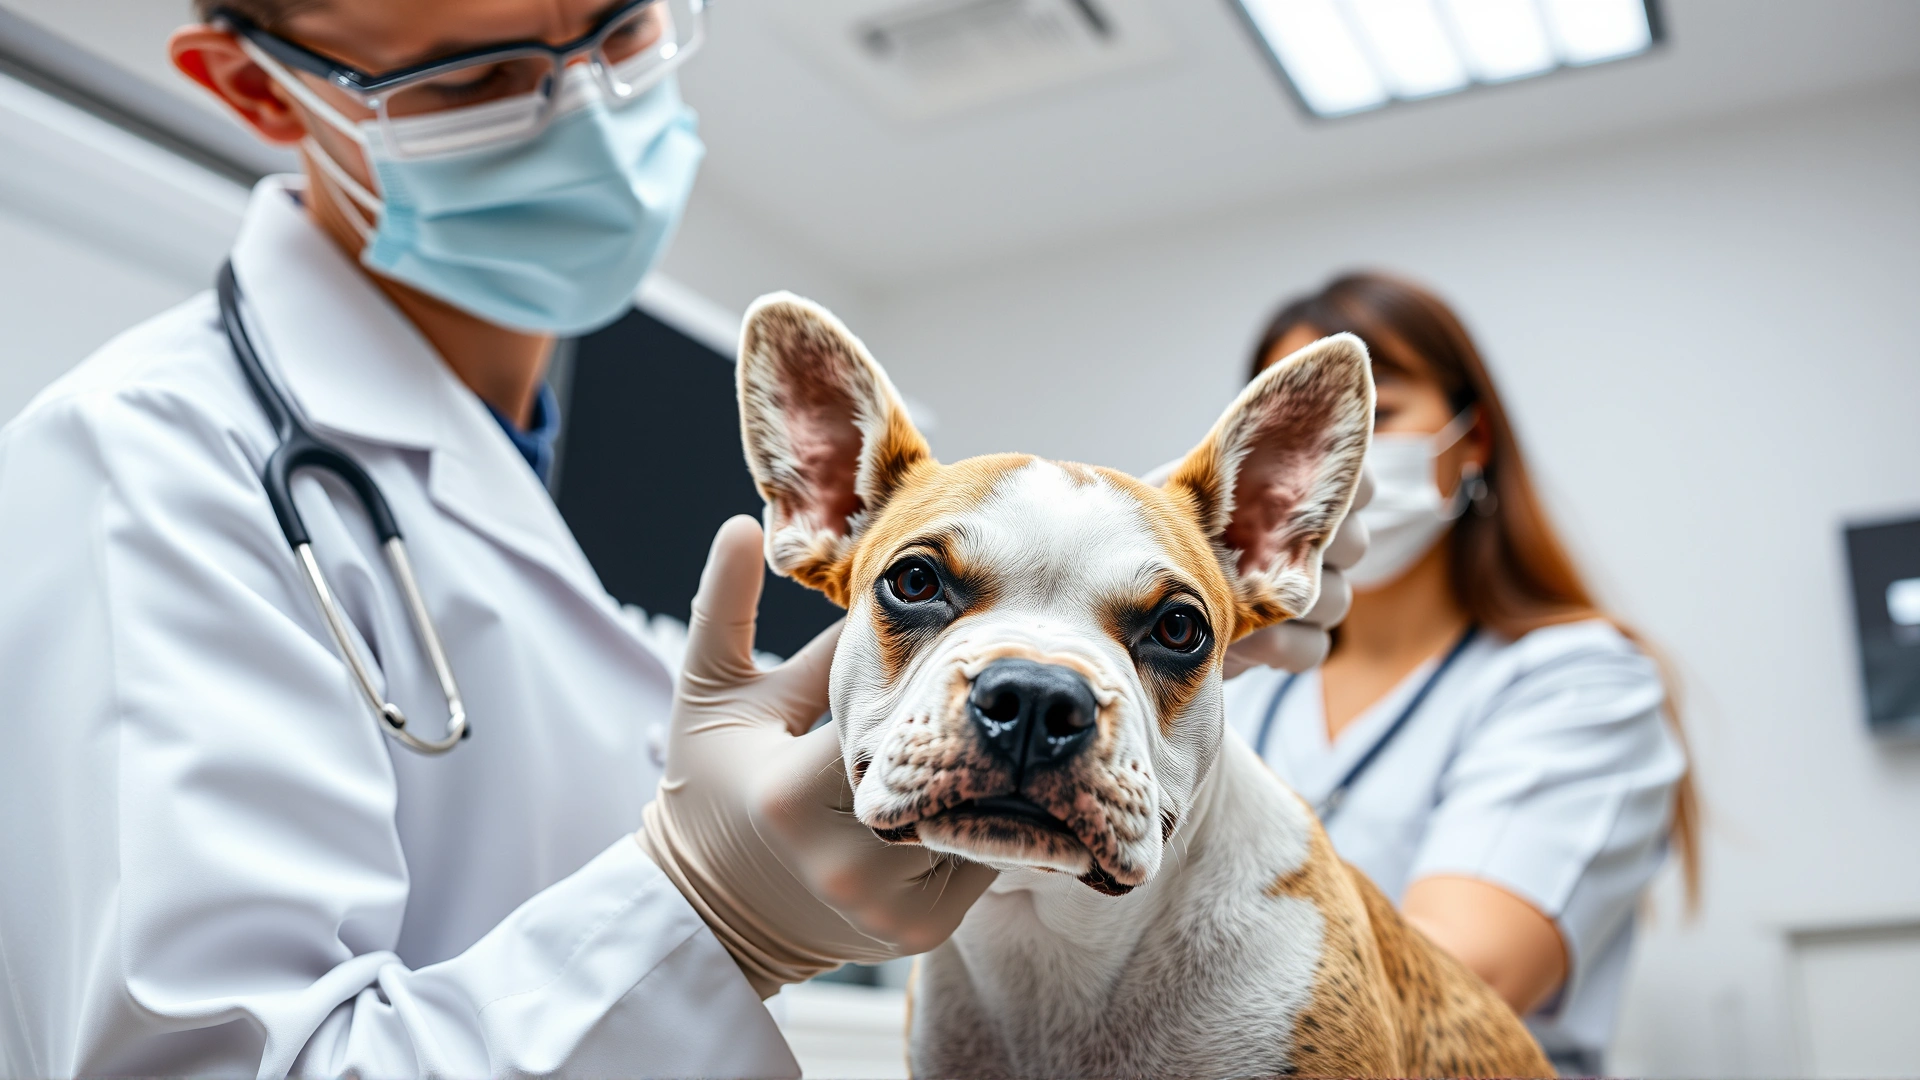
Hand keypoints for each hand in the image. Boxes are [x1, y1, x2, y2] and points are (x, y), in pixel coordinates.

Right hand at [637, 516, 994, 997]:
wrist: (714, 909)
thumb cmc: (708, 787)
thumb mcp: (710, 695)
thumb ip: (727, 608)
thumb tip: (746, 523)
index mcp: (793, 793)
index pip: (887, 714)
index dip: (916, 676)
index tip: (940, 642)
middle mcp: (846, 861)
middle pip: (942, 761)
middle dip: (959, 721)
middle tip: (992, 674)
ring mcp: (889, 906)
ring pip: (972, 811)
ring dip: (984, 771)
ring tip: (1001, 724)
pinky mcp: (922, 934)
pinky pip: (981, 858)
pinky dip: (983, 821)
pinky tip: (984, 786)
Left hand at [1141, 461, 1372, 675]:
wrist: (1140, 601)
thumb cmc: (1161, 536)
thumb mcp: (1179, 499)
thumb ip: (1213, 484)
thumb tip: (1222, 467)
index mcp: (1292, 493)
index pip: (1355, 482)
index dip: (1345, 486)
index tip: (1302, 493)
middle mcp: (1309, 541)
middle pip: (1356, 542)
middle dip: (1315, 547)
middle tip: (1264, 549)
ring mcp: (1309, 595)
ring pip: (1338, 598)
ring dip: (1294, 603)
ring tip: (1239, 599)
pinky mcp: (1294, 642)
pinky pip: (1316, 647)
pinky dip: (1283, 646)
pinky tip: (1243, 639)